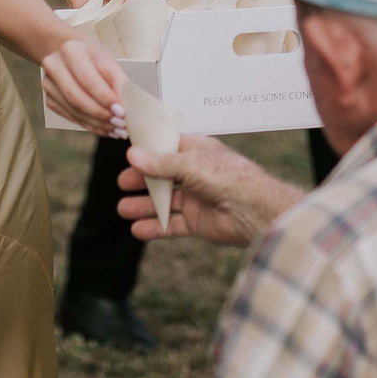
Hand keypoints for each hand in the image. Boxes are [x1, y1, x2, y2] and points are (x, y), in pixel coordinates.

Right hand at [42, 34, 127, 137]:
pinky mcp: (50, 100)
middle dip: (101, 115)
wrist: (72, 54)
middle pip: (76, 98)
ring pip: (74, 111)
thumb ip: (118, 82)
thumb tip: (126, 108)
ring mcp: (49, 85)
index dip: (104, 98)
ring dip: (98, 124)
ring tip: (117, 130)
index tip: (121, 111)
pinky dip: (90, 125)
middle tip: (120, 125)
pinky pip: (72, 117)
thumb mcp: (109, 61)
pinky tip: (106, 128)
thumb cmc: (93, 56)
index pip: (87, 79)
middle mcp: (54, 66)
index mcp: (70, 50)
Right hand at [116, 135, 303, 246]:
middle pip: (163, 176)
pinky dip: (155, 227)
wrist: (254, 211)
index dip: (149, 151)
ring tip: (122, 209)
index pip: (168, 148)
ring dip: (144, 205)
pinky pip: (171, 224)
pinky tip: (137, 230)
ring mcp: (196, 198)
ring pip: (164, 201)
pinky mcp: (197, 221)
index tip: (128, 153)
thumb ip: (160, 163)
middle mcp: (195, 174)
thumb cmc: (228, 177)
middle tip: (122, 183)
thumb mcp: (189, 164)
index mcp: (197, 152)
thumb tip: (132, 155)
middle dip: (142, 180)